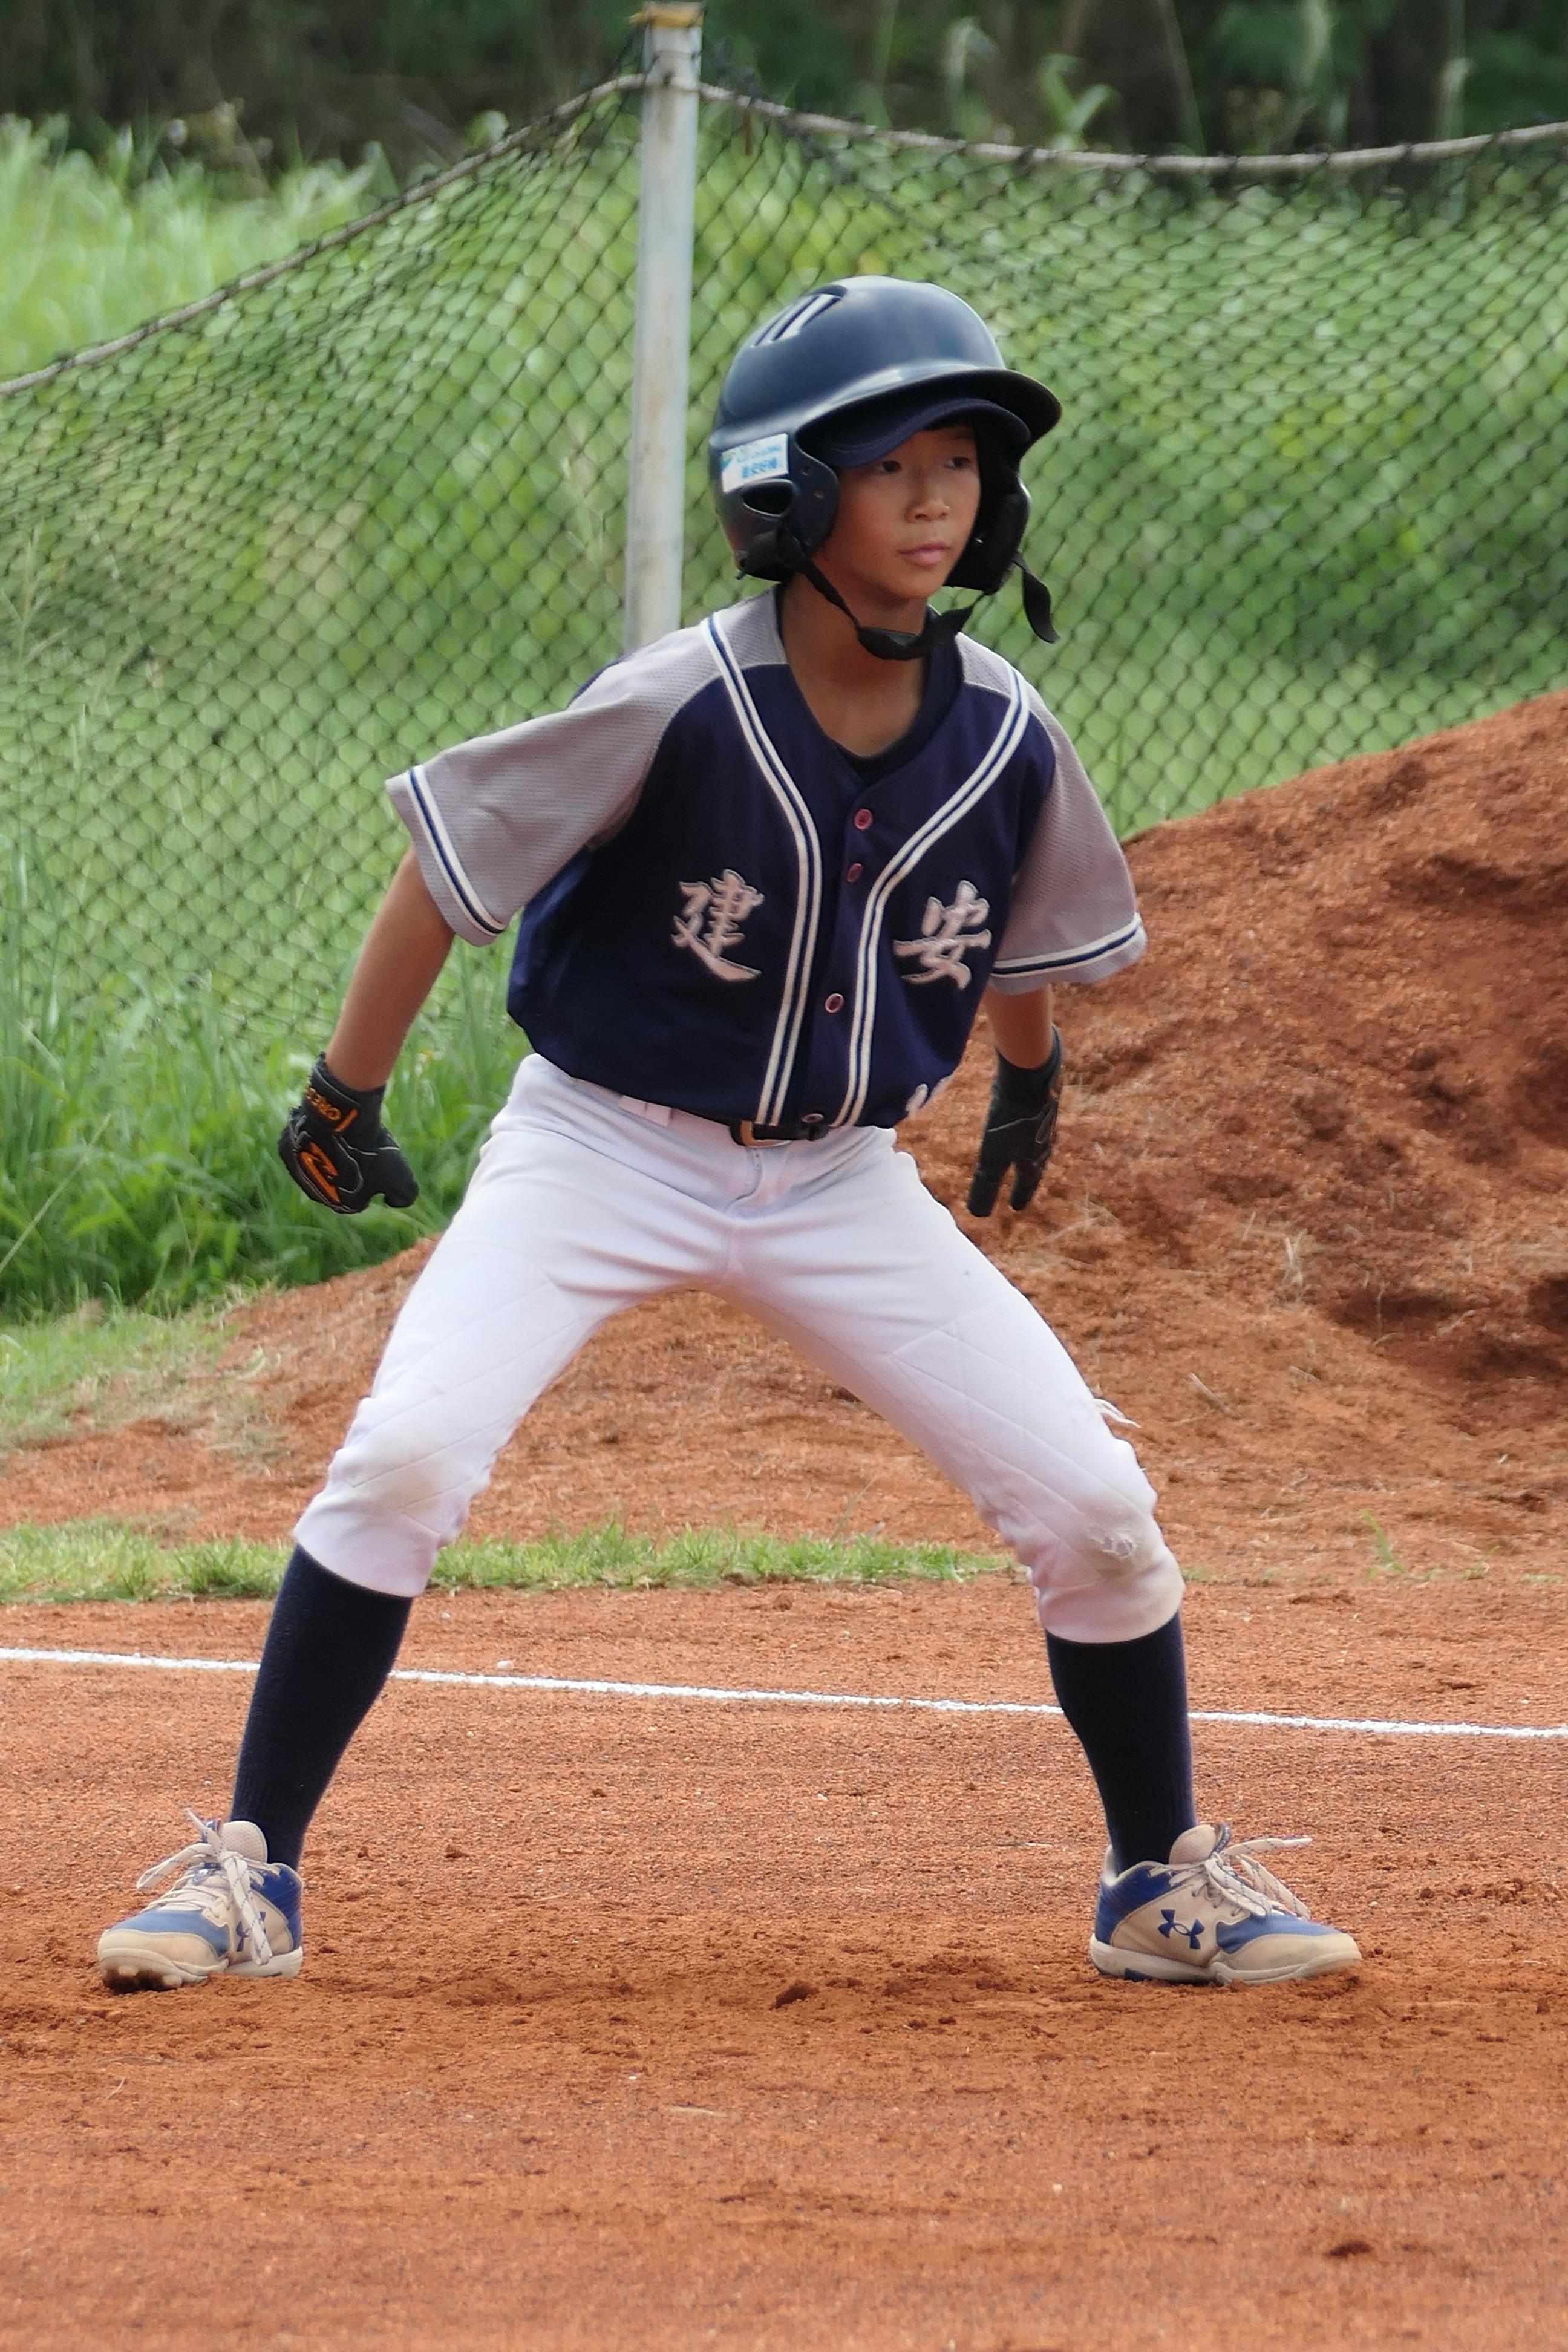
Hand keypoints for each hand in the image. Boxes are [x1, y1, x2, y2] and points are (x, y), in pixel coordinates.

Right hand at [278, 1056, 419, 1214]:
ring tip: (344, 1135)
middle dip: (349, 1167)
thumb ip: (403, 1195)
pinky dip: (313, 1139)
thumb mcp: (400, 1176)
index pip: (359, 1198)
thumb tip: (394, 1202)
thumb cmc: (371, 1149)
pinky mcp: (285, 1150)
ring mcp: (297, 1172)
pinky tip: (326, 1127)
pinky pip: (303, 1147)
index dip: (371, 1179)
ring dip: (328, 1154)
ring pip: (317, 1164)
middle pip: (335, 1181)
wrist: (340, 1118)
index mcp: (340, 1204)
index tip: (376, 1161)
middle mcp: (314, 1193)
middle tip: (361, 1147)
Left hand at [966, 1030, 1063, 1215]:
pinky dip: (1028, 1129)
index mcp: (1034, 1158)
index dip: (1019, 1195)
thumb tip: (977, 1215)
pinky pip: (1035, 1119)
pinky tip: (1021, 1119)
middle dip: (1028, 1176)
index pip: (1027, 1183)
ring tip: (1025, 1155)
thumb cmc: (1012, 1118)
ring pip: (1038, 1141)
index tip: (1015, 1208)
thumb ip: (986, 1184)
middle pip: (1036, 1164)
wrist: (1031, 1071)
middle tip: (1024, 1184)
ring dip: (1031, 1153)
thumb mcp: (993, 1155)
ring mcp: (1045, 1118)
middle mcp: (1044, 1140)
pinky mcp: (1041, 1097)